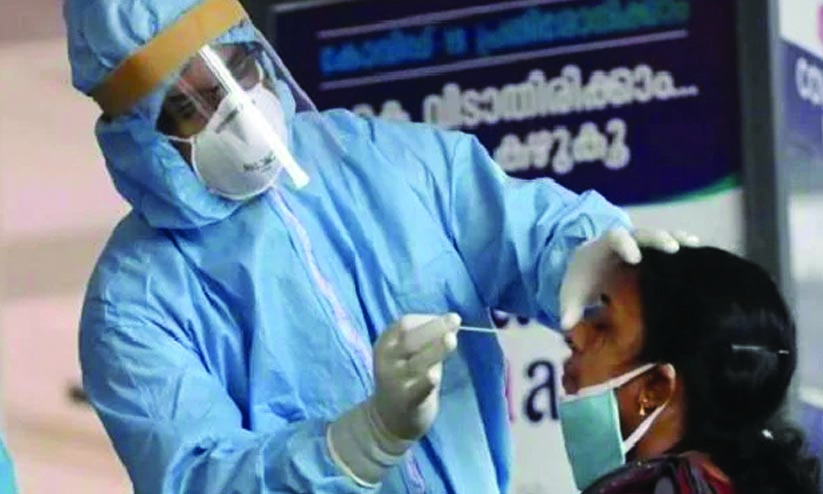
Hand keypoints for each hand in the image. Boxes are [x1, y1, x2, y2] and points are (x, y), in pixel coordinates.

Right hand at [371, 314, 459, 440]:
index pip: (404, 324)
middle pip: (409, 340)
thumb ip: (428, 339)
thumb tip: (452, 322)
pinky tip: (434, 376)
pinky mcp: (405, 401)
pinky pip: (417, 389)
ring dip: (435, 350)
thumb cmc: (406, 377)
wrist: (389, 417)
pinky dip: (425, 381)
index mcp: (386, 343)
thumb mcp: (410, 353)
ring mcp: (394, 381)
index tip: (450, 319)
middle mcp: (386, 360)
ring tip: (452, 340)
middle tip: (455, 319)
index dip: (427, 318)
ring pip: (416, 363)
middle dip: (434, 328)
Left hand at [559, 228, 698, 329]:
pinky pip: (665, 244)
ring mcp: (637, 245)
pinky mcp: (649, 252)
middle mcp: (623, 241)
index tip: (635, 258)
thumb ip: (568, 309)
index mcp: (602, 247)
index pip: (614, 237)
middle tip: (674, 249)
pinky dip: (680, 245)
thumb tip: (565, 326)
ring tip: (693, 245)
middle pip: (641, 233)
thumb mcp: (570, 296)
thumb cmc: (579, 281)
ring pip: (657, 236)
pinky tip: (698, 251)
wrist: (584, 269)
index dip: (624, 244)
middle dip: (657, 239)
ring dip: (674, 238)